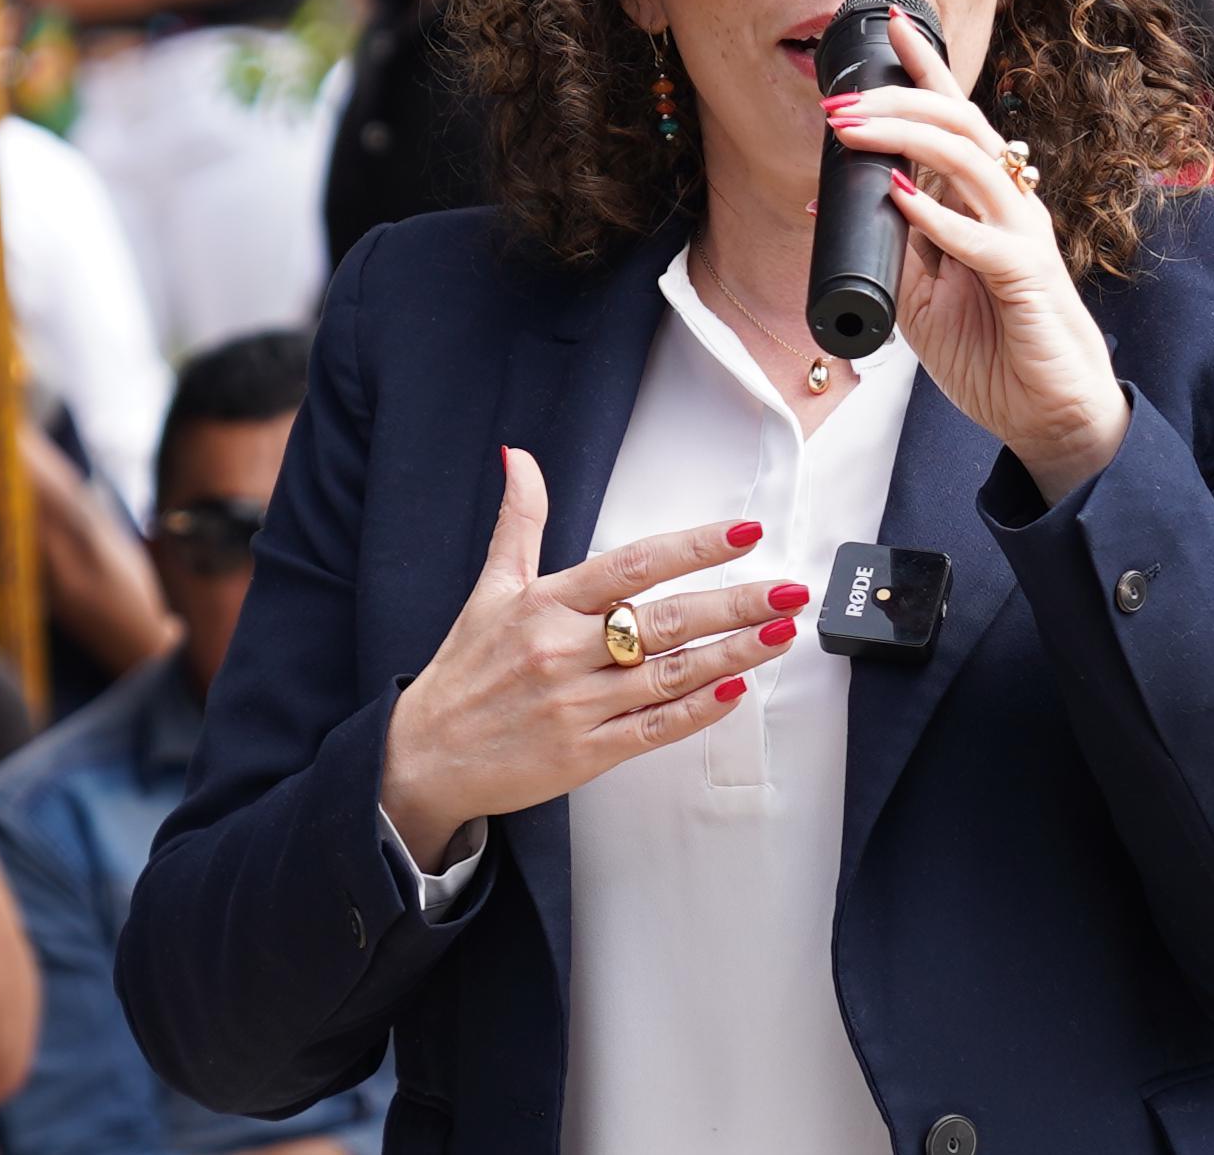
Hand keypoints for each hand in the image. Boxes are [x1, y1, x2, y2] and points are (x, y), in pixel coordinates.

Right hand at [376, 449, 811, 864]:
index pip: (632, 565)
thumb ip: (518, 521)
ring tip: (779, 635)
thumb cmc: (464, 671)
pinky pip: (652, 729)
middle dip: (734, 603)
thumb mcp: (488, 588)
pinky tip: (735, 692)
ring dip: (732, 654)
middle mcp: (563, 651)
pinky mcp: (585, 754)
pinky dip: (696, 712)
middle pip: (664, 621)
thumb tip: (516, 456)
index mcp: (545, 604)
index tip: (744, 532)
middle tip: (789, 591)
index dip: (692, 546)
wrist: (424, 757)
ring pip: (669, 675)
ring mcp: (577, 705)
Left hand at [823, 5, 1130, 499]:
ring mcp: (1023, 236)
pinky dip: (940, 217)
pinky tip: (903, 199)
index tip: (888, 26)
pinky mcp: (1029, 279)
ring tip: (851, 131)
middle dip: (897, 100)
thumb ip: (897, 245)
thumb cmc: (994, 348)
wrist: (1049, 413)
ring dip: (905, 140)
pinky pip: (984, 238)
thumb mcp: (924, 293)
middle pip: (959, 125)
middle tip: (837, 101)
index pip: (955, 121)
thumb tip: (834, 206)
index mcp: (984, 201)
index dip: (926, 69)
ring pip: (971, 163)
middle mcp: (1009, 205)